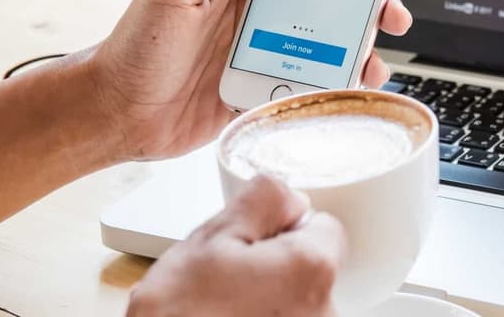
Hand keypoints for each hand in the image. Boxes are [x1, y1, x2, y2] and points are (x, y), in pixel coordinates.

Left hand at [90, 0, 412, 159]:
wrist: (121, 114)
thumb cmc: (138, 43)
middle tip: (387, 1)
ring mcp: (271, 40)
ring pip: (334, 30)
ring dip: (363, 38)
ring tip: (375, 52)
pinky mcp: (273, 78)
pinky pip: (320, 74)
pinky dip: (344, 78)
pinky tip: (354, 83)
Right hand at [127, 176, 344, 316]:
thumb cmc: (177, 315)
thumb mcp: (211, 238)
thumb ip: (264, 200)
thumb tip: (294, 198)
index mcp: (312, 269)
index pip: (325, 227)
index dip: (283, 231)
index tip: (251, 248)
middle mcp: (326, 310)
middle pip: (313, 267)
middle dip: (277, 267)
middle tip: (229, 282)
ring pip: (299, 300)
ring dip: (271, 300)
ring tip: (225, 310)